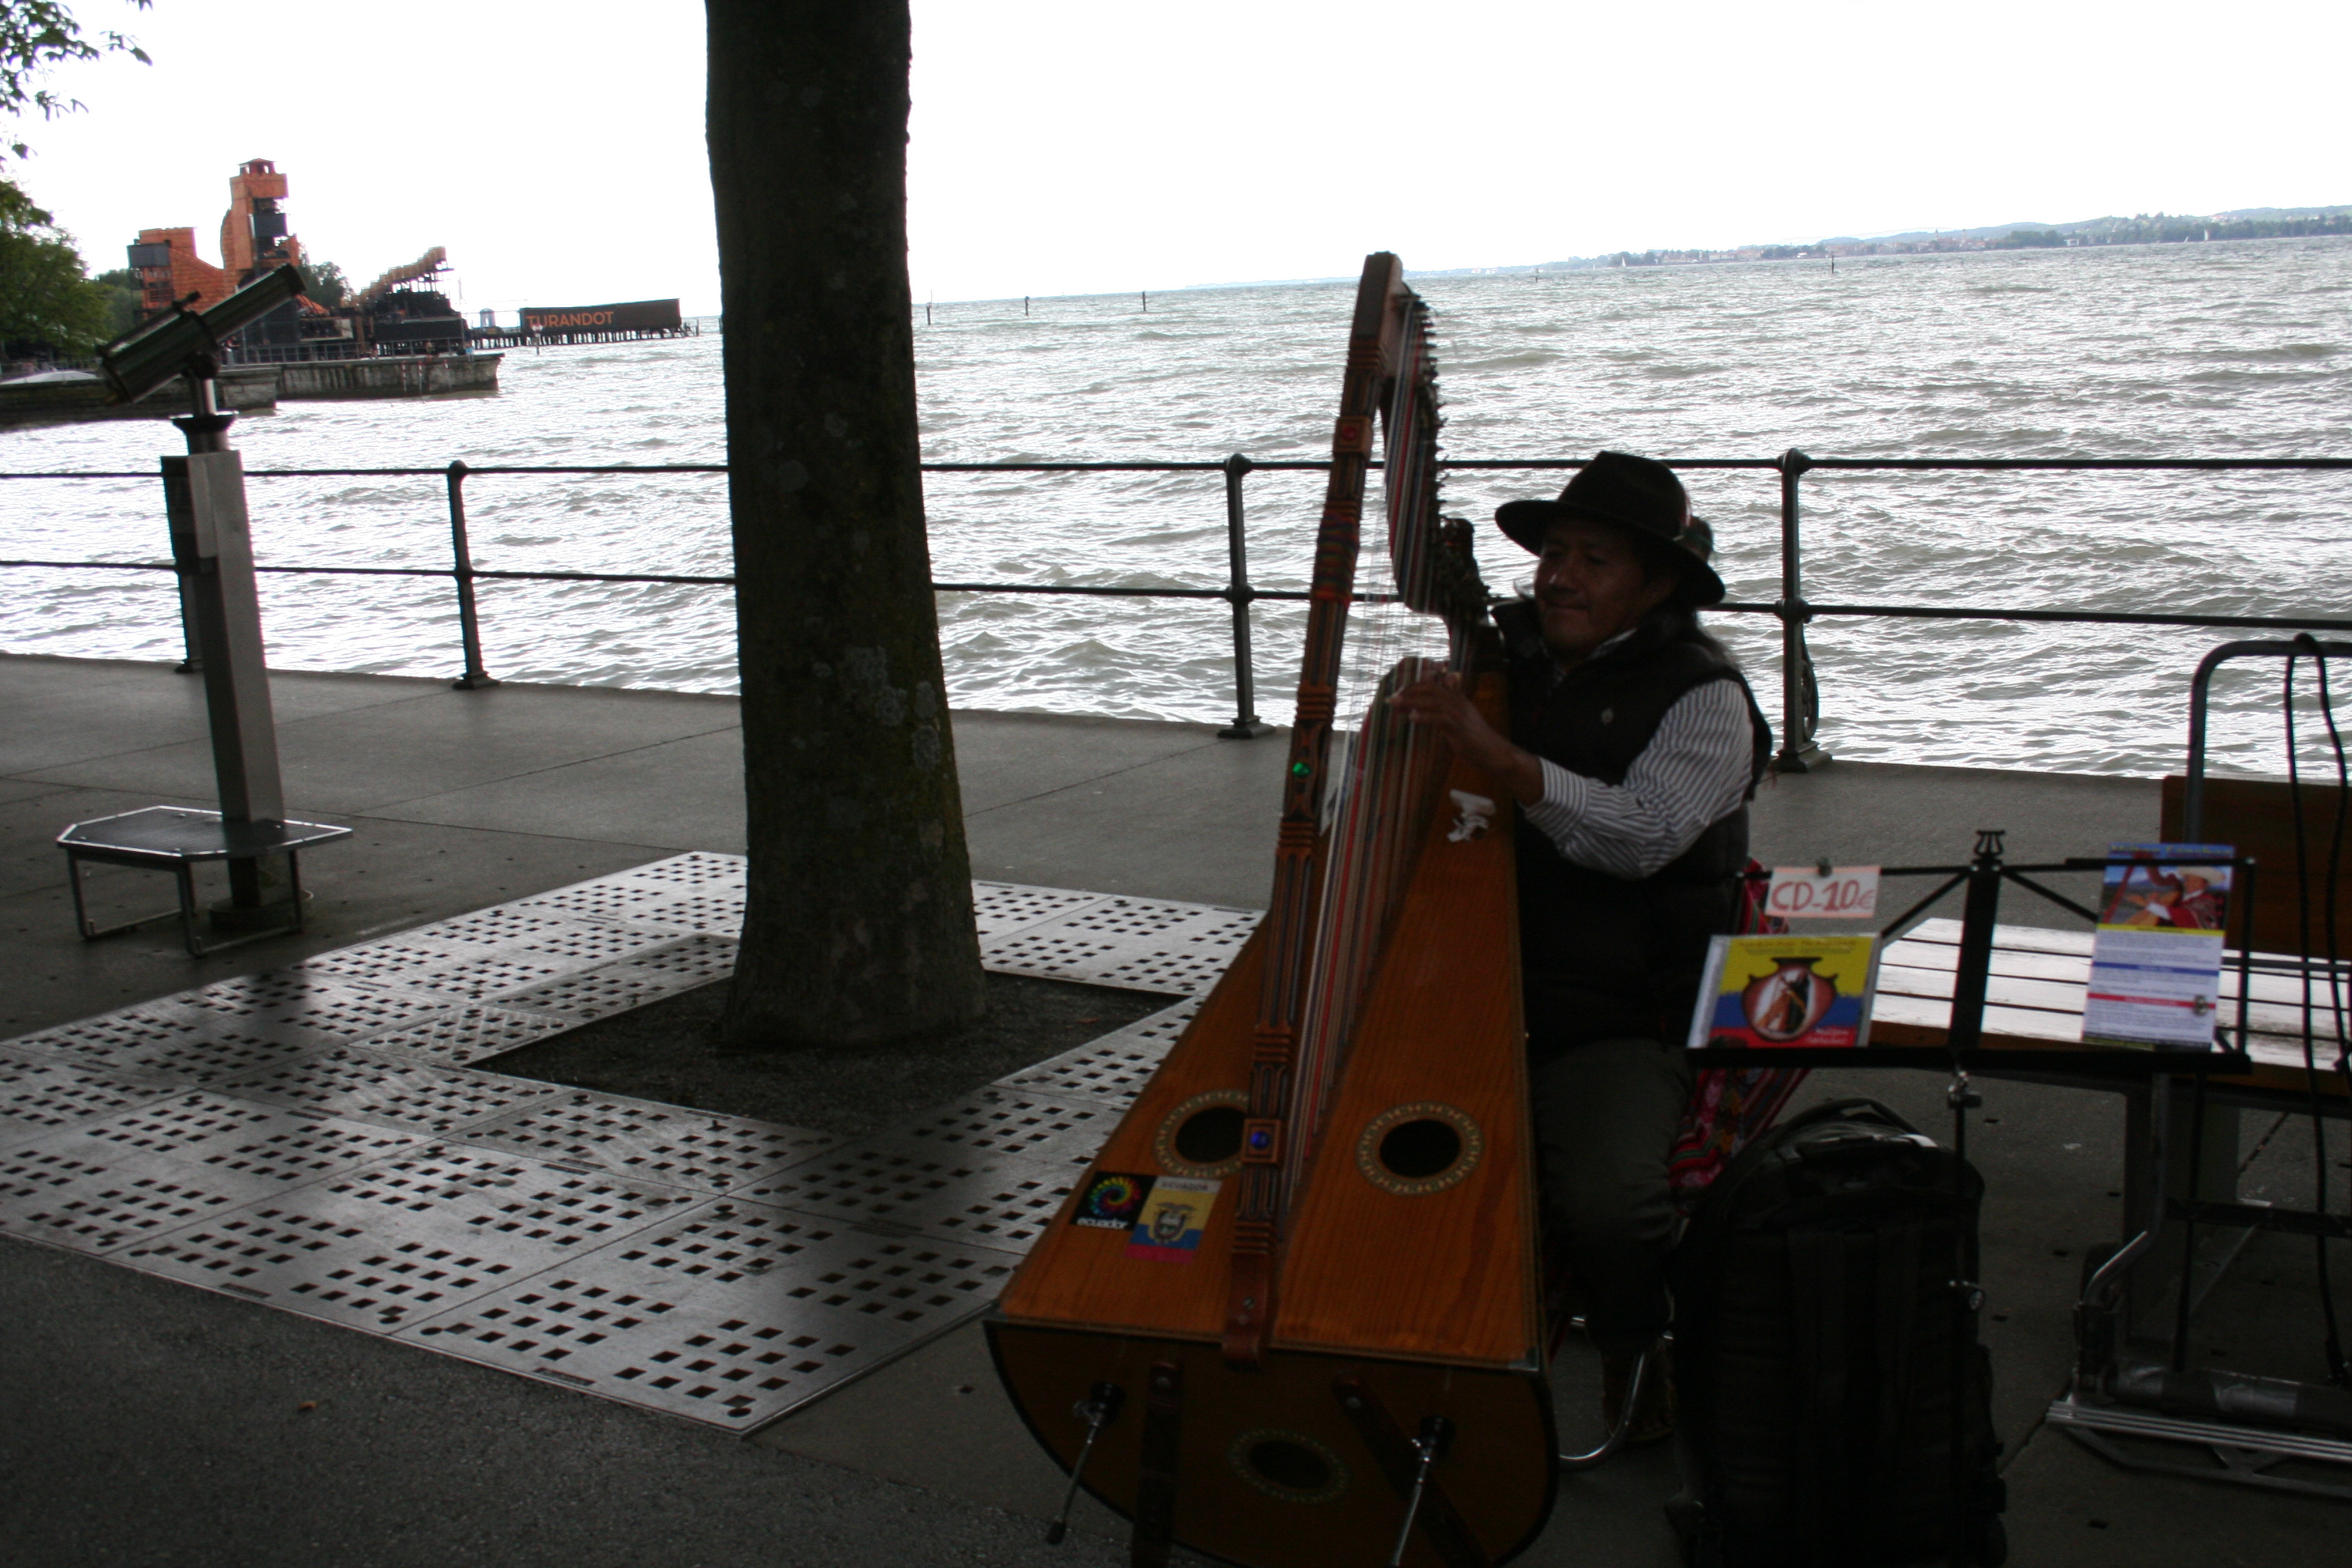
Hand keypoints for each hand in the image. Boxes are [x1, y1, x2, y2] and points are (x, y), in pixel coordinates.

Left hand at [1388, 672, 1543, 804]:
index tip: (1399, 692)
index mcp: (1457, 698)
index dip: (1414, 685)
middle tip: (1392, 698)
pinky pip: (1440, 719)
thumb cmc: (1473, 739)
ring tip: (1396, 705)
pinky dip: (1425, 716)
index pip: (1433, 683)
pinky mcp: (1459, 729)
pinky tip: (1412, 717)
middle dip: (1408, 691)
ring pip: (1433, 700)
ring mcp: (1459, 714)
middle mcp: (1458, 702)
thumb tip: (1417, 710)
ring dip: (1411, 701)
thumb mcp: (1456, 721)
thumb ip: (1439, 713)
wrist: (1494, 753)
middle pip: (1429, 688)